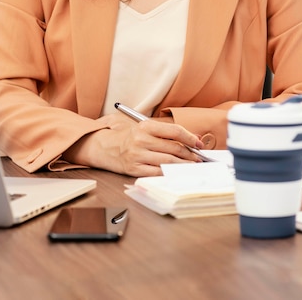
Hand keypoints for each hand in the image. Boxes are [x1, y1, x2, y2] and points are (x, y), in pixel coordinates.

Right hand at [66, 116, 203, 176]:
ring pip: (168, 162)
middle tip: (199, 158)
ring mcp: (138, 156)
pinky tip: (176, 174)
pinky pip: (157, 173)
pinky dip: (169, 174)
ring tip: (192, 167)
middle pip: (174, 148)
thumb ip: (162, 132)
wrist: (102, 146)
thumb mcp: (142, 128)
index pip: (174, 131)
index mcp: (145, 126)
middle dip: (190, 155)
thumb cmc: (126, 137)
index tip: (199, 143)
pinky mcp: (134, 169)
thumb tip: (188, 140)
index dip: (190, 138)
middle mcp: (141, 140)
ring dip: (183, 166)